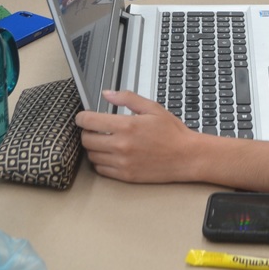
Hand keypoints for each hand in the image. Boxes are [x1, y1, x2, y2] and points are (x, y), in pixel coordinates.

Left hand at [75, 90, 199, 182]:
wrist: (187, 157)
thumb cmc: (172, 133)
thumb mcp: (152, 108)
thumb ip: (127, 98)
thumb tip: (107, 93)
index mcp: (127, 126)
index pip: (90, 121)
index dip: (81, 118)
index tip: (82, 117)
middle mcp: (121, 145)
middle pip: (87, 140)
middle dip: (87, 132)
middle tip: (94, 129)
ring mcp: (122, 162)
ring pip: (92, 156)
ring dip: (93, 148)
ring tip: (104, 141)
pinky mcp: (125, 176)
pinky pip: (101, 170)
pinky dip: (101, 162)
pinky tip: (110, 154)